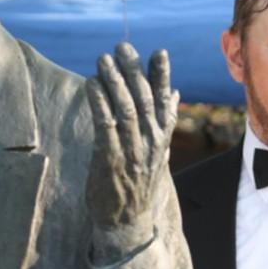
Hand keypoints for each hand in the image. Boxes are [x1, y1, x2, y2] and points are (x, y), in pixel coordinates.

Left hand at [85, 42, 178, 260]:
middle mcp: (150, 142)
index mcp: (162, 138)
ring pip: (125, 109)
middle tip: (121, 46)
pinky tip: (91, 85)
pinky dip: (99, 103)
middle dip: (133, 70)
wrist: (128, 222)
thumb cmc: (139, 182)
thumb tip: (176, 92)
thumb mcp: (159, 151)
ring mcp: (131, 151)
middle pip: (143, 99)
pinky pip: (105, 127)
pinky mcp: (110, 160)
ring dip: (113, 81)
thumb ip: (166, 120)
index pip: (164, 101)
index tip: (159, 51)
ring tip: (103, 59)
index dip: (162, 75)